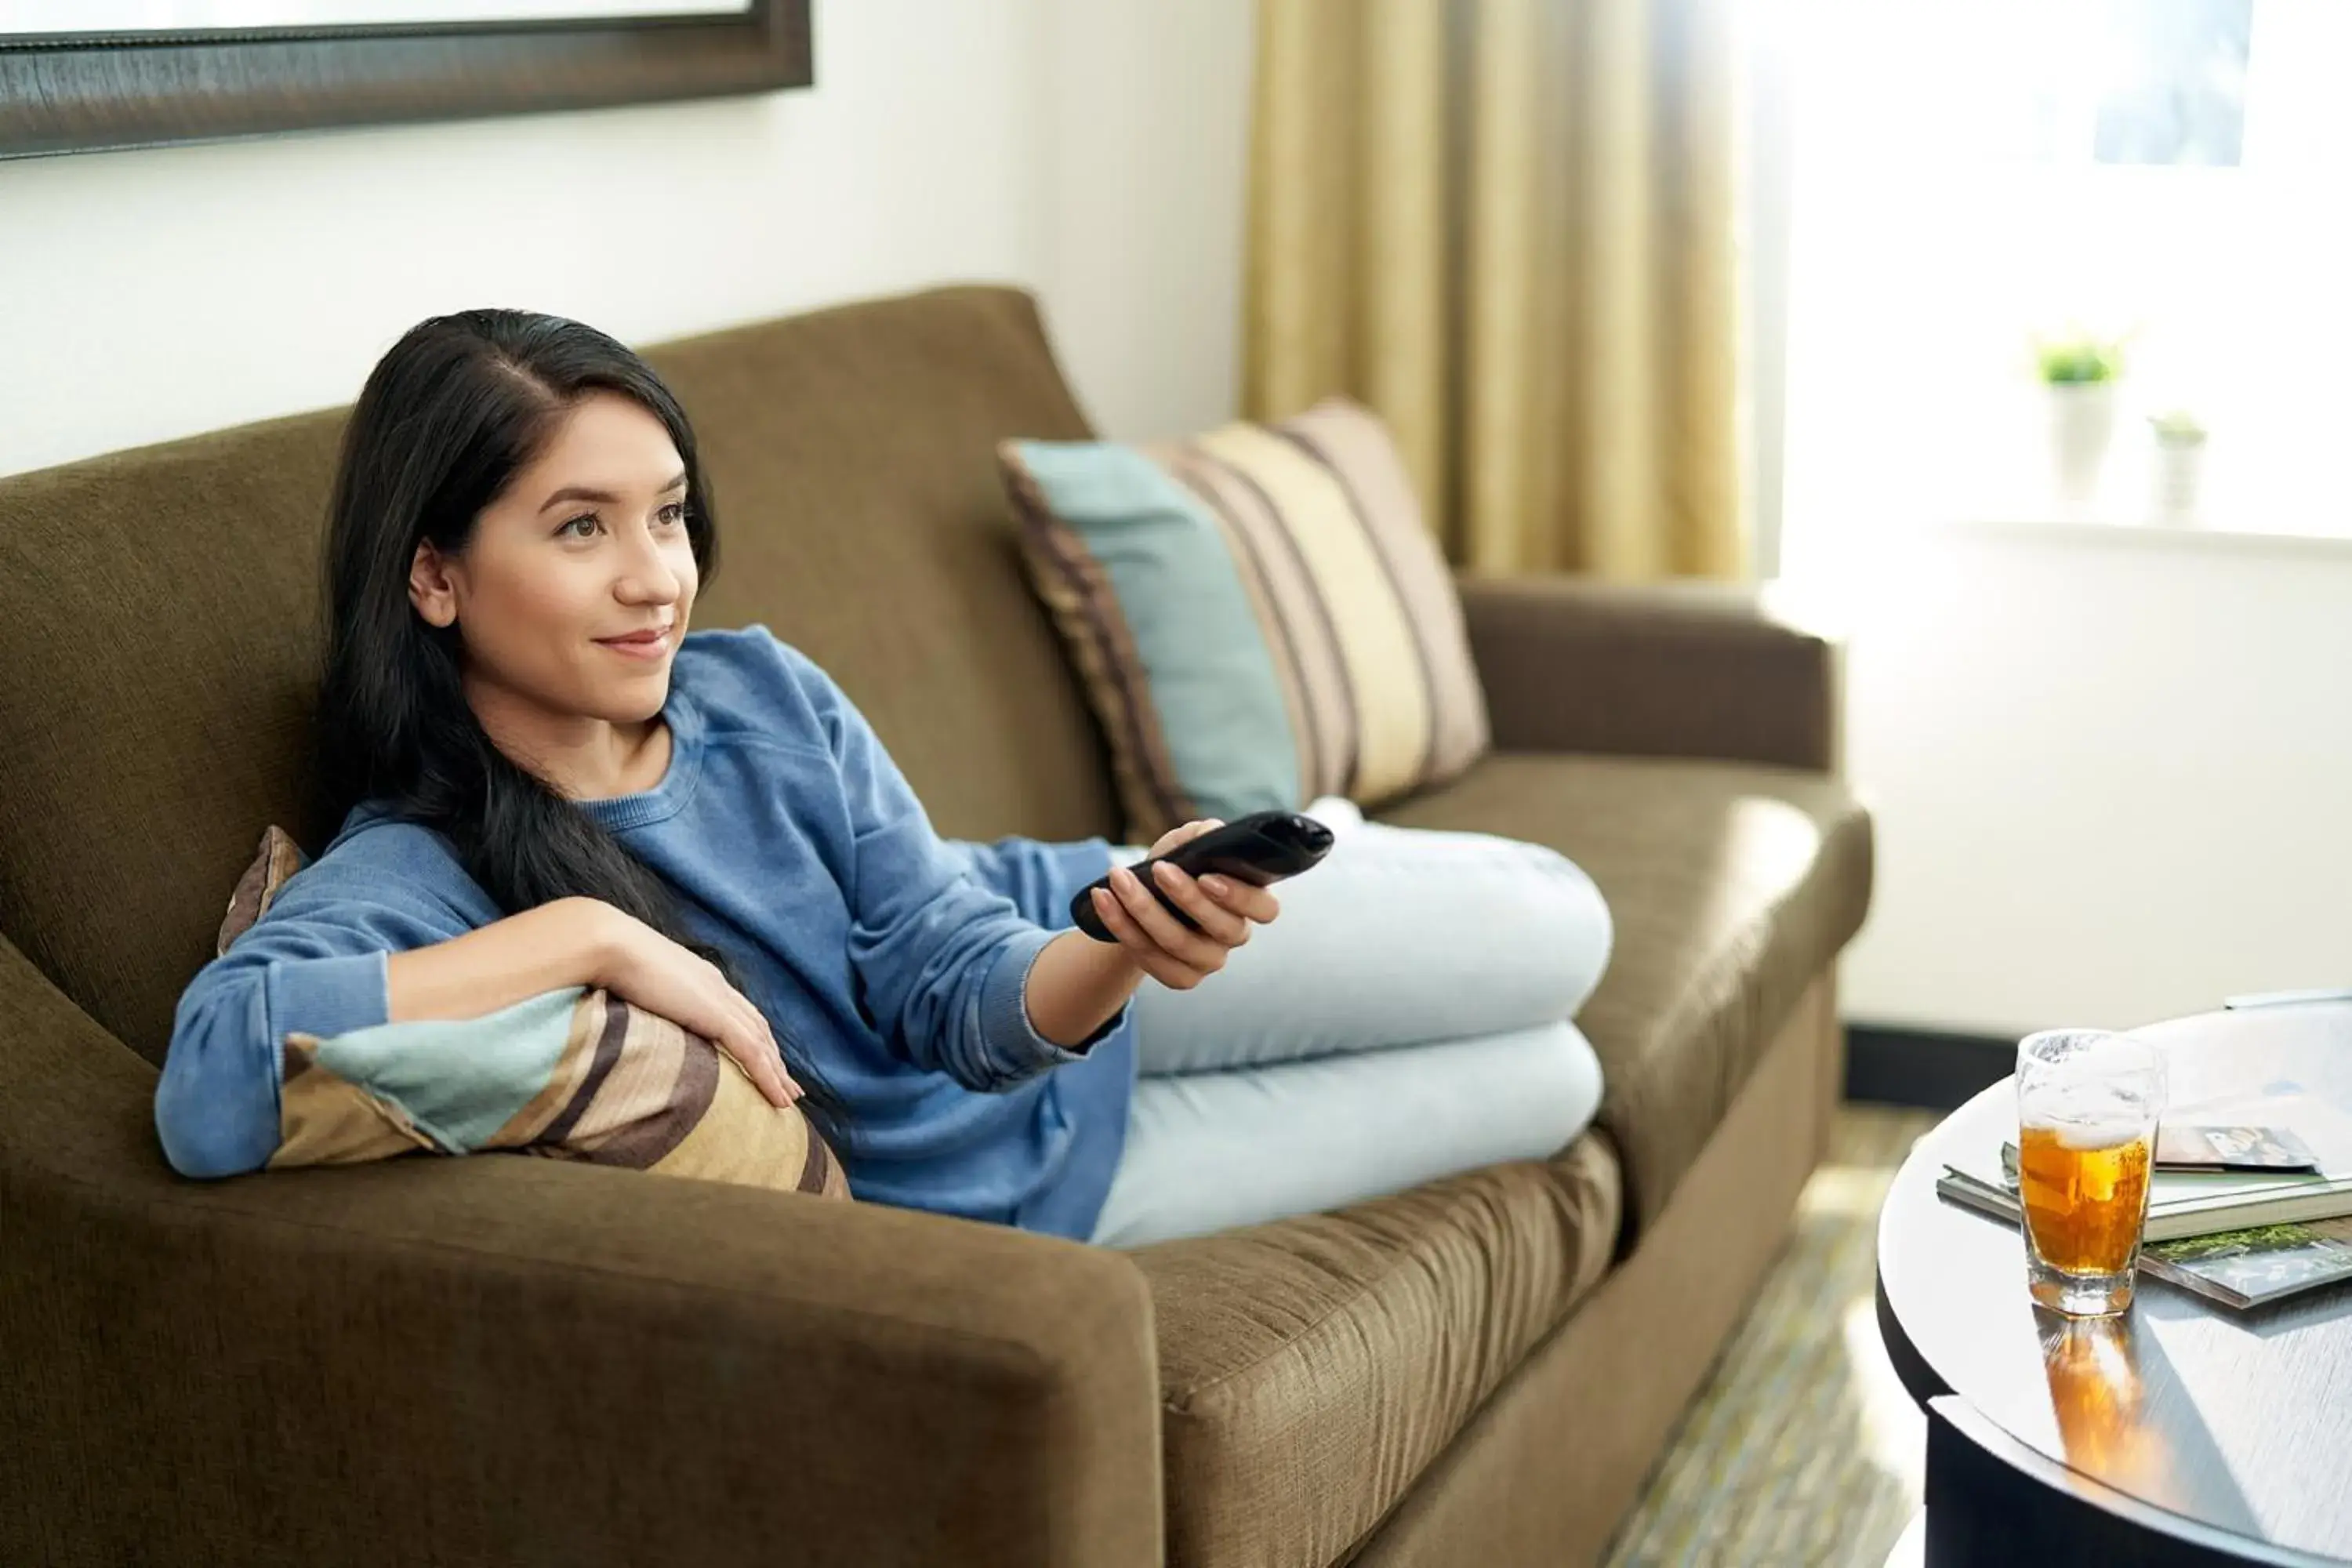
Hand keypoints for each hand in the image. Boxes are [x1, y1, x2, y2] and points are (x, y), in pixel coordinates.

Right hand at [590, 907, 802, 1108]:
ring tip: (788, 1099)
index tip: (763, 1057)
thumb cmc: (605, 960)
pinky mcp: (715, 1015)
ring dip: (777, 1072)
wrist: (606, 944)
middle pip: (757, 1027)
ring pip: (760, 1042)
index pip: (737, 1010)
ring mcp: (718, 999)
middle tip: (788, 1086)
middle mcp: (716, 986)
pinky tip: (779, 1098)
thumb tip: (629, 1016)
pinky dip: (768, 1076)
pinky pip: (751, 1052)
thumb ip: (644, 998)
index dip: (753, 1035)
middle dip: (774, 1057)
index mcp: (699, 977)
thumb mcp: (632, 982)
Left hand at [1088, 818, 1282, 990]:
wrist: (1142, 899)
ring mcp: (1209, 961)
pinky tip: (1104, 900)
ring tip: (1117, 878)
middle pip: (1221, 927)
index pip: (1265, 909)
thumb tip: (1211, 832)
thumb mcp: (1186, 843)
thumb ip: (1201, 834)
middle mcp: (1234, 935)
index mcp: (1249, 902)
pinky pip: (1151, 957)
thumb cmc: (1176, 866)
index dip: (1239, 896)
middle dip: (1186, 897)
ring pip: (1179, 943)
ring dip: (1144, 908)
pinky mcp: (1180, 977)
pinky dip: (1122, 926)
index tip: (1206, 876)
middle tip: (1158, 868)